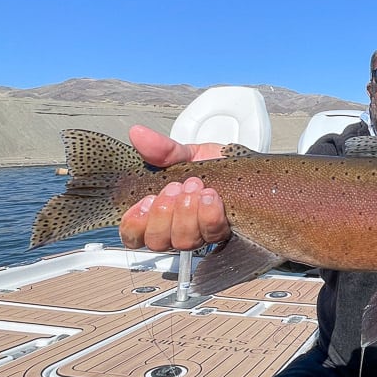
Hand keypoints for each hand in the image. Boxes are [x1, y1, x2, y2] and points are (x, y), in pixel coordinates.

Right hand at [118, 125, 230, 251]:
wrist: (243, 167)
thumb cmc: (211, 167)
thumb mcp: (183, 154)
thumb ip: (160, 148)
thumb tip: (137, 134)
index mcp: (157, 213)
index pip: (133, 236)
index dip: (135, 224)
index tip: (147, 200)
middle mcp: (176, 229)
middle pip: (157, 242)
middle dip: (164, 214)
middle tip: (175, 187)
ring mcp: (199, 233)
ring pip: (183, 241)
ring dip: (186, 213)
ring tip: (195, 186)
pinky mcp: (222, 233)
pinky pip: (212, 234)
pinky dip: (209, 215)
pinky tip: (210, 197)